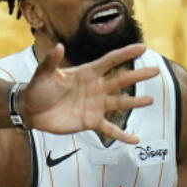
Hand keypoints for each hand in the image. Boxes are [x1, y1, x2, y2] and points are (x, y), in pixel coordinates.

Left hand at [19, 43, 158, 143]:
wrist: (32, 110)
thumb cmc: (38, 88)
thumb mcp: (43, 73)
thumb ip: (51, 61)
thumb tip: (58, 46)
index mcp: (87, 73)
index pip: (110, 61)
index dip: (125, 54)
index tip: (142, 48)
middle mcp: (96, 88)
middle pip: (121, 80)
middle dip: (137, 75)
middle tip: (155, 71)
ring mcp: (95, 105)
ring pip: (120, 103)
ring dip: (135, 102)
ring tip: (150, 100)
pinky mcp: (91, 122)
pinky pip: (110, 129)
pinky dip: (122, 135)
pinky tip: (135, 140)